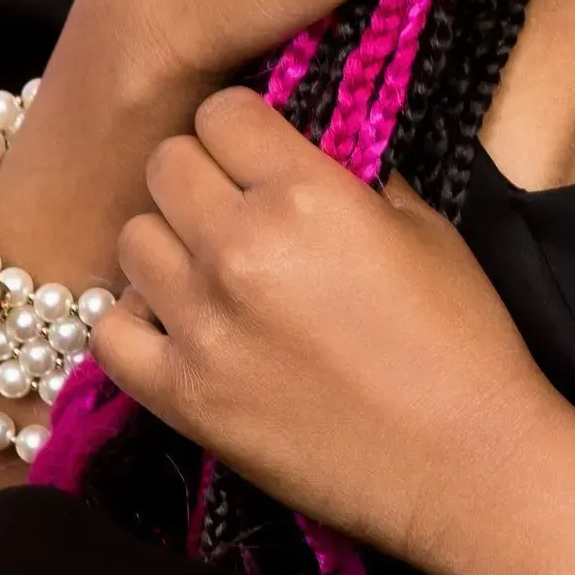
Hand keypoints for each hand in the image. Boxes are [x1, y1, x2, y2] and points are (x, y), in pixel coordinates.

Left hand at [95, 87, 556, 567]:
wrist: (464, 462)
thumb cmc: (461, 339)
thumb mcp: (424, 226)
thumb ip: (352, 176)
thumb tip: (305, 151)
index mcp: (305, 195)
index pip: (223, 112)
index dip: (244, 124)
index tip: (261, 148)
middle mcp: (239, 248)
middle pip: (165, 163)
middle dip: (202, 172)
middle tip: (237, 204)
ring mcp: (202, 325)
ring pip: (132, 238)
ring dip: (169, 241)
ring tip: (212, 267)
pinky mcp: (182, 396)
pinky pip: (110, 332)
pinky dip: (138, 320)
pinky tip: (183, 324)